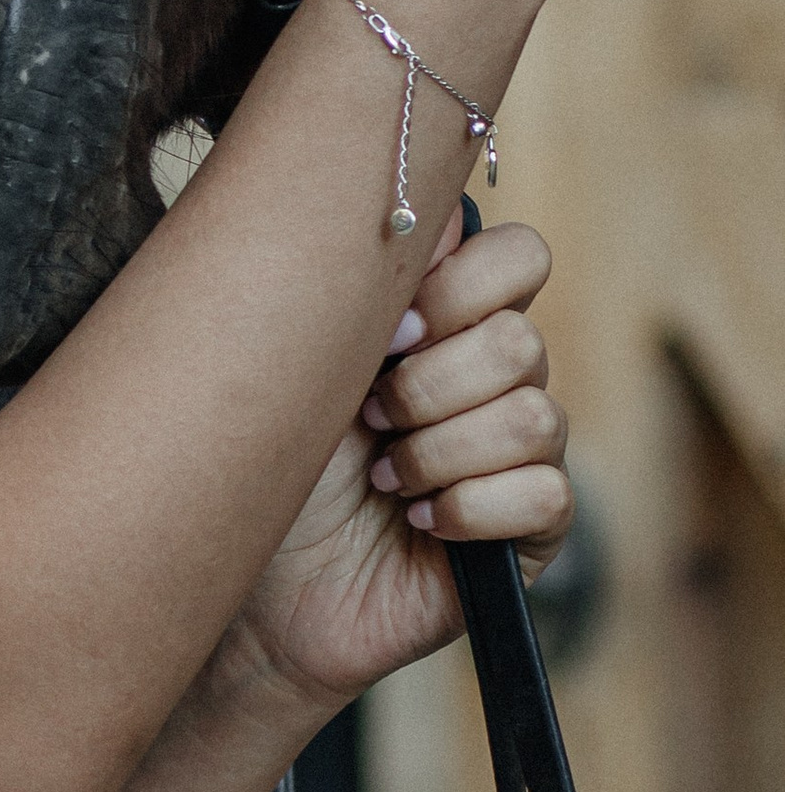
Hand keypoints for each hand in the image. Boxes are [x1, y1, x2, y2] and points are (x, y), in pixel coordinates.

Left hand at [225, 211, 570, 715]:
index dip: (462, 287)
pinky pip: (546, 495)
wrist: (244, 583)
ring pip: (535, 418)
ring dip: (438, 451)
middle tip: (369, 420)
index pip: (519, 257)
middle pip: (522, 340)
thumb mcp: (295, 358)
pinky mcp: (529, 533)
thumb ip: (358, 282)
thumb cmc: (259, 464)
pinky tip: (415, 521)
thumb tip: (427, 208)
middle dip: (429, 385)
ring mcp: (517, 457)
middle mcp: (492, 380)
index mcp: (445, 322)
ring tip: (382, 480)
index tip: (389, 332)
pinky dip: (467, 507)